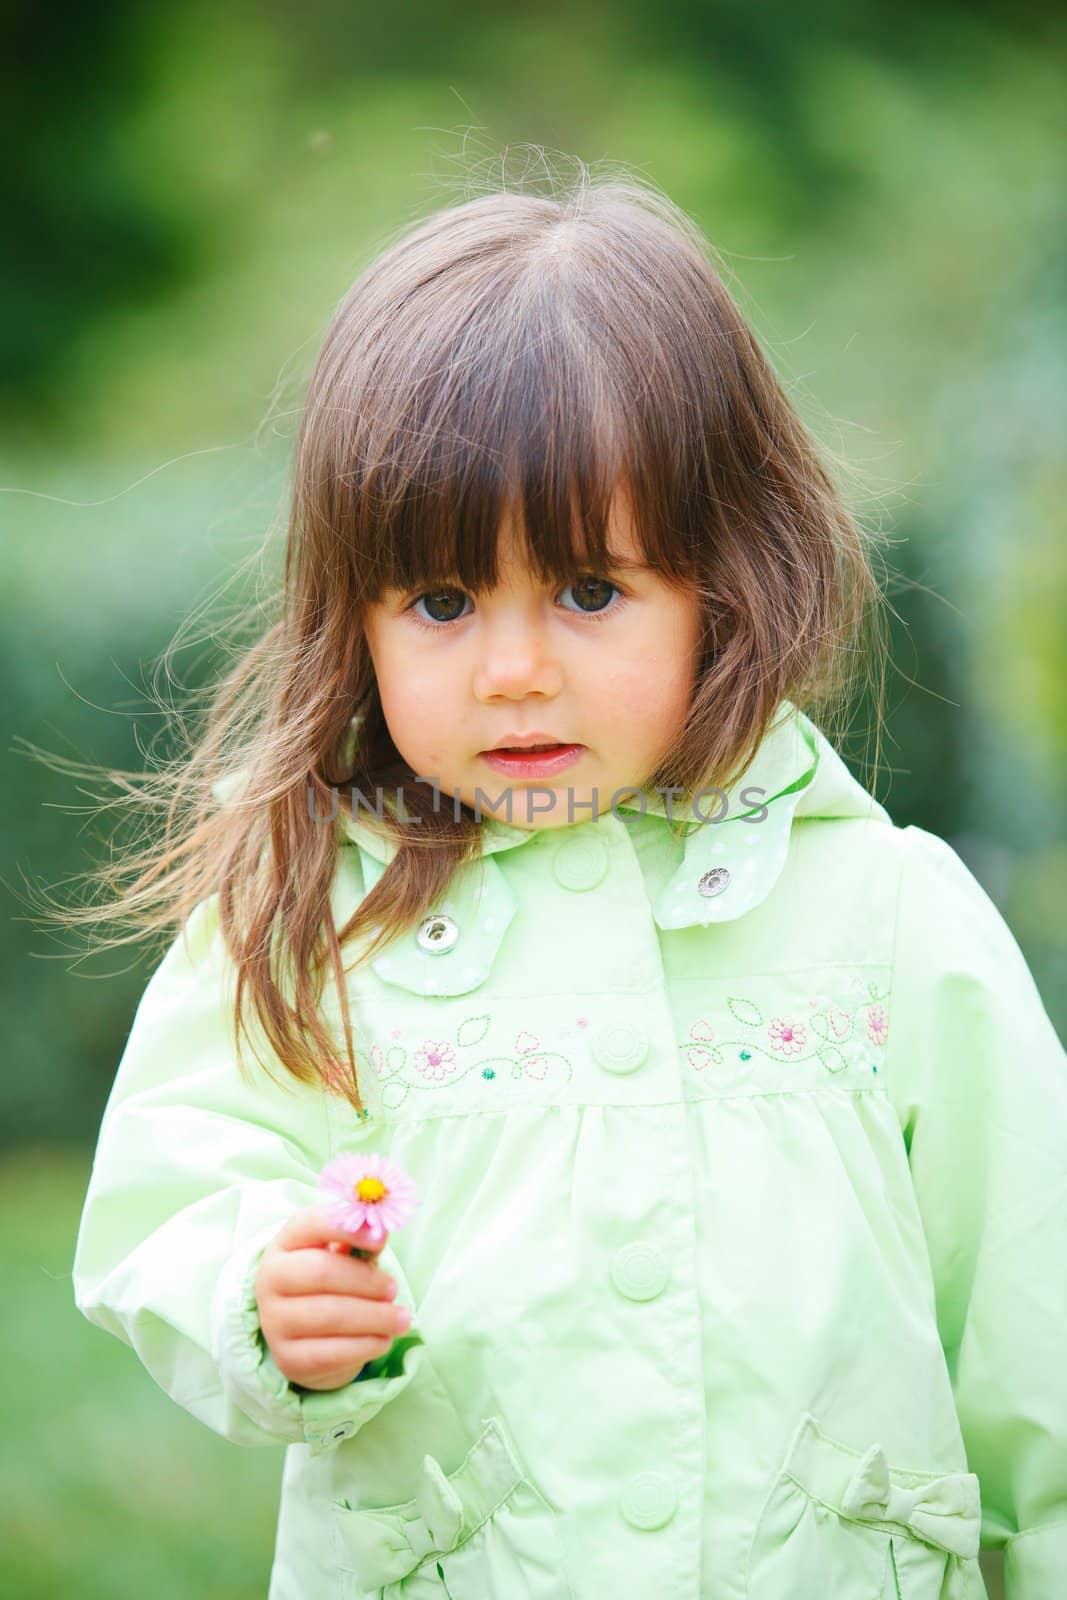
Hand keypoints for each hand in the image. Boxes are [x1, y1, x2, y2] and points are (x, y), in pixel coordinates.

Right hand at [254, 1205, 412, 1390]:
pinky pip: (331, 1353)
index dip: (346, 1229)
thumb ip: (360, 1241)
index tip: (381, 1239)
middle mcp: (270, 1280)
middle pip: (321, 1272)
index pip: (310, 1224)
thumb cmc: (331, 1281)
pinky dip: (365, 1346)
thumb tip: (381, 1231)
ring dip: (375, 1317)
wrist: (305, 1334)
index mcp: (284, 1243)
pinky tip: (384, 1340)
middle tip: (394, 1288)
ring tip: (401, 1318)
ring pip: (330, 1316)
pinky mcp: (288, 1359)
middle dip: (366, 1281)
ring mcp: (274, 1321)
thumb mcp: (341, 1254)